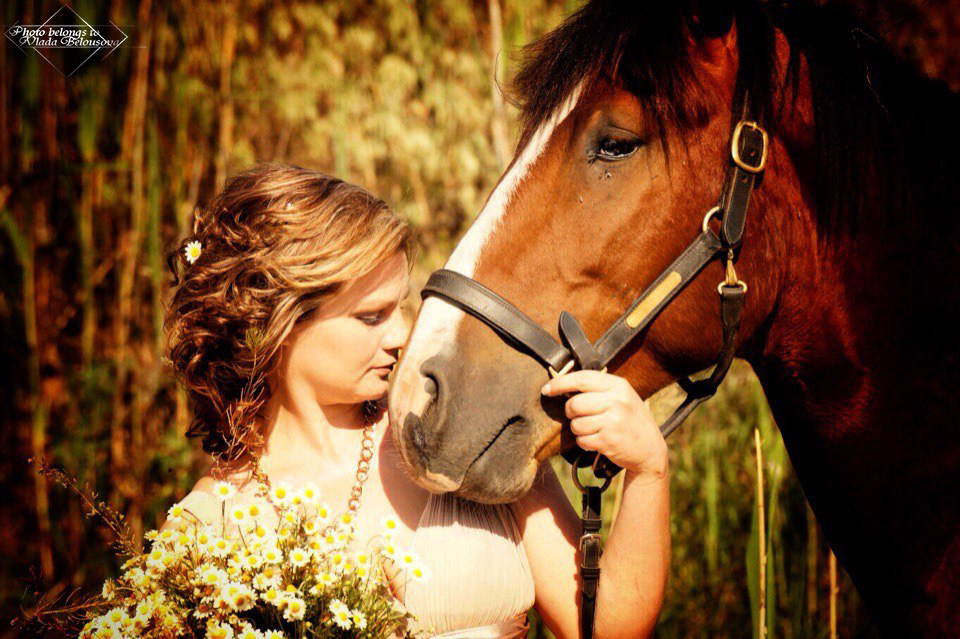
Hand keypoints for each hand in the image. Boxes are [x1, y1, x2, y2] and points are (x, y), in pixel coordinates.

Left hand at [541, 370, 667, 479]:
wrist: (650, 450)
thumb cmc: (630, 420)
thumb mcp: (622, 397)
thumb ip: (598, 389)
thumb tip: (562, 384)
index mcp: (619, 385)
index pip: (582, 379)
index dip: (560, 383)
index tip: (547, 389)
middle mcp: (617, 401)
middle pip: (574, 403)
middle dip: (570, 412)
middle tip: (579, 416)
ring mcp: (614, 421)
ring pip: (576, 423)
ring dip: (578, 429)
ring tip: (593, 429)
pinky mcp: (609, 440)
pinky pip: (582, 440)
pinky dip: (584, 442)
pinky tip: (597, 440)